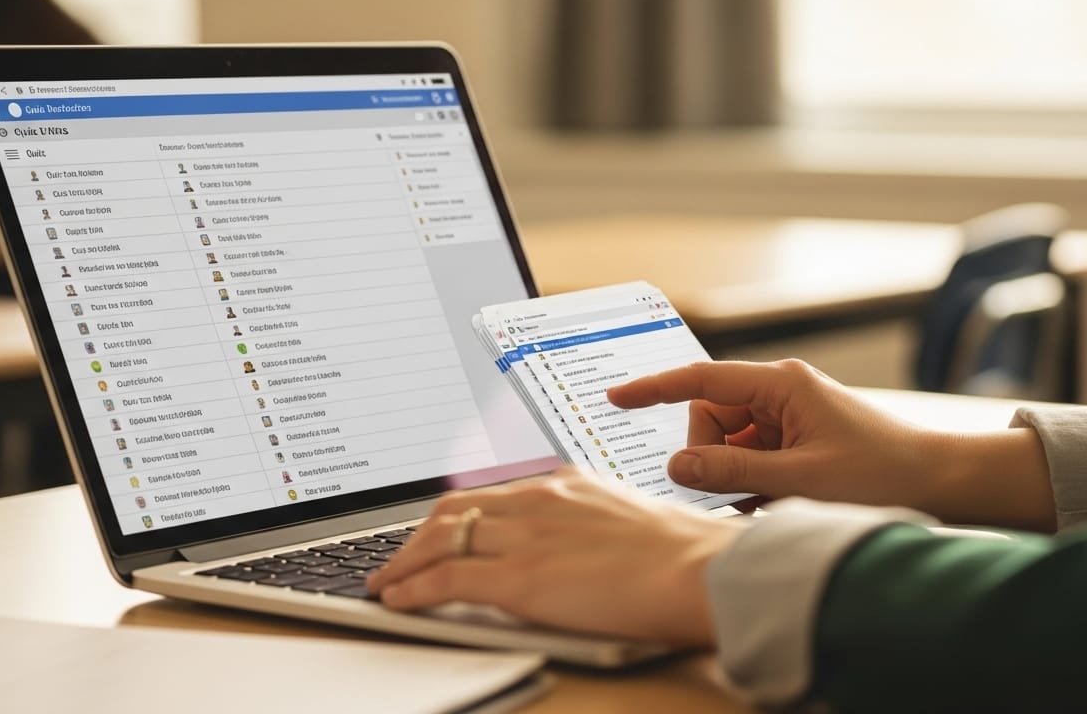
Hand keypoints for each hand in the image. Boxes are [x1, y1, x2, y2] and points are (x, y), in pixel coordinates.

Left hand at [366, 469, 740, 644]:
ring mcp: (526, 536)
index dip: (453, 516)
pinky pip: (445, 580)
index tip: (437, 532)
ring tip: (385, 583)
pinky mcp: (521, 577)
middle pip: (452, 510)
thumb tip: (575, 552)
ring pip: (439, 541)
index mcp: (565, 484)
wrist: (701, 569)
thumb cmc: (684, 554)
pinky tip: (398, 601)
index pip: (490, 494)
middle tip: (398, 560)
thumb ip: (590, 527)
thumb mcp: (627, 522)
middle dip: (416, 537)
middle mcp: (538, 500)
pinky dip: (413, 589)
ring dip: (402, 564)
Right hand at [607, 359, 949, 508]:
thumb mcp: (800, 479)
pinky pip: (753, 460)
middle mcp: (782, 394)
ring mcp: (791, 419)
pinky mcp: (799, 443)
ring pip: (730, 444)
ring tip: (765, 504)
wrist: (943, 482)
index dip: (655, 389)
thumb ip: (733, 472)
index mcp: (781, 385)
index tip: (616, 399)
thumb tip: (678, 464)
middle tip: (735, 492)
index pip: (702, 380)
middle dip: (711, 455)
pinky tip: (770, 507)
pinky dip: (752, 485)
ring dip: (734, 476)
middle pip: (712, 418)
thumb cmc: (883, 473)